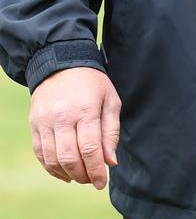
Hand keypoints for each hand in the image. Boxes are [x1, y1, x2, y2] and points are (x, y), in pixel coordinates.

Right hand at [28, 66, 121, 188]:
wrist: (61, 63)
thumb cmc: (91, 83)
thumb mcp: (110, 99)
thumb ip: (111, 131)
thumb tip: (110, 161)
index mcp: (85, 109)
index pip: (90, 148)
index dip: (96, 170)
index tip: (102, 182)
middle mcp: (63, 116)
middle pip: (70, 158)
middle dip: (82, 175)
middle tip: (92, 180)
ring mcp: (45, 121)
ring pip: (53, 159)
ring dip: (68, 174)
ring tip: (80, 175)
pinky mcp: (34, 125)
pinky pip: (40, 154)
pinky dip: (52, 168)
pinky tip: (64, 171)